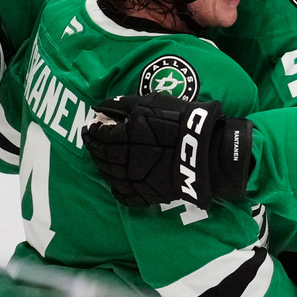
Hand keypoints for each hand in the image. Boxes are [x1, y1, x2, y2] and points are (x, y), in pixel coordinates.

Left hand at [82, 93, 252, 208]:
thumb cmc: (180, 120)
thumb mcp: (151, 102)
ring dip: (102, 166)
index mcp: (126, 136)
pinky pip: (124, 194)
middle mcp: (126, 160)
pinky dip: (116, 188)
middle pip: (103, 156)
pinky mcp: (147, 194)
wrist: (207, 150)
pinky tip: (115, 182)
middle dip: (94, 148)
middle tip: (91, 141)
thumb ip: (123, 104)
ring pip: (110, 175)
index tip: (89, 127)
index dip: (93, 132)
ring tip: (101, 158)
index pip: (101, 136)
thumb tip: (100, 107)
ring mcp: (136, 180)